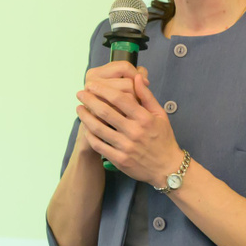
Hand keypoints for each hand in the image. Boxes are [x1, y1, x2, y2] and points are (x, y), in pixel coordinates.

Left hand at [76, 65, 180, 185]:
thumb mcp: (160, 115)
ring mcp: (126, 147)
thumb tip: (135, 77)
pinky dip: (89, 135)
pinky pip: (99, 145)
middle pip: (106, 112)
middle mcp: (134, 132)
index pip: (120, 99)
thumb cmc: (163, 138)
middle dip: (90, 100)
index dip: (103, 89)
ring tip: (79, 108)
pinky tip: (86, 127)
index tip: (92, 85)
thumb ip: (146, 96)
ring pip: (98, 128)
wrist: (167, 168)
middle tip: (80, 93)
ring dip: (85, 117)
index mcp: (144, 118)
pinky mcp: (119, 160)